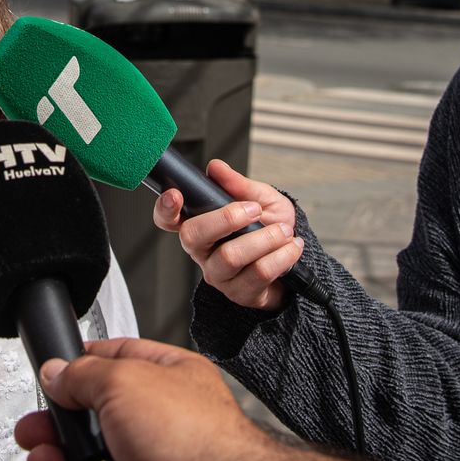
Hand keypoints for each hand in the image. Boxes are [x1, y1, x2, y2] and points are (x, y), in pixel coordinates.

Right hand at [14, 338, 355, 460]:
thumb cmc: (194, 437)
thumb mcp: (125, 381)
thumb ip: (85, 371)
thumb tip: (56, 372)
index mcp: (170, 376)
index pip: (119, 358)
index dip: (82, 362)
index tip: (52, 374)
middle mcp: (162, 419)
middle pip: (98, 414)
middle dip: (61, 420)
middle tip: (37, 427)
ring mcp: (152, 459)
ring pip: (93, 454)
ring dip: (59, 454)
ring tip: (42, 457)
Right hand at [151, 159, 301, 311]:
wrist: (294, 262)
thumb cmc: (269, 227)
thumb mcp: (260, 199)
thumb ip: (239, 185)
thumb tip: (216, 168)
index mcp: (199, 225)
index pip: (168, 219)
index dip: (165, 208)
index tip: (176, 195)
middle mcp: (202, 252)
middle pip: (194, 236)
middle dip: (227, 218)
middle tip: (255, 209)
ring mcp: (218, 275)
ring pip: (230, 256)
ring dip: (264, 239)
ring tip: (284, 231)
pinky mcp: (240, 293)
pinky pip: (258, 273)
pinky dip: (281, 256)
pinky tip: (292, 246)